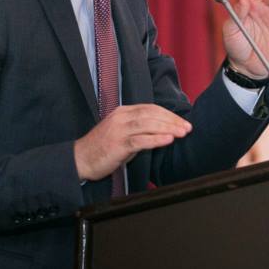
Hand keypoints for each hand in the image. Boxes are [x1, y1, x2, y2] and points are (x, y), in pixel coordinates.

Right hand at [73, 104, 191, 180]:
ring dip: (168, 128)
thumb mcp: (123, 133)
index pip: (151, 109)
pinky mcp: (117, 144)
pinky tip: (168, 140)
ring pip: (148, 124)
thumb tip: (165, 130)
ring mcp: (119, 130)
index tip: (183, 122)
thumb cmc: (104, 148)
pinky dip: (156, 139)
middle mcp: (121, 117)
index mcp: (123, 112)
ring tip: (182, 133)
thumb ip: (141, 129)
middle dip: (172, 121)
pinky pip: (140, 140)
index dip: (169, 114)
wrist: (80, 160)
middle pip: (152, 114)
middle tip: (188, 127)